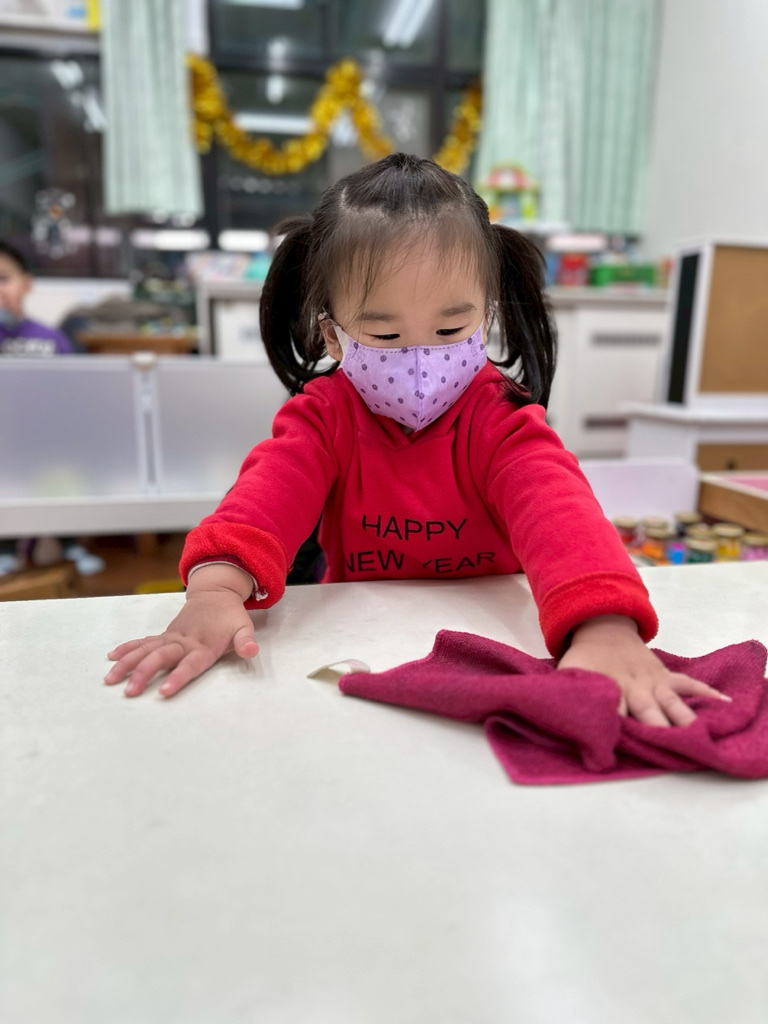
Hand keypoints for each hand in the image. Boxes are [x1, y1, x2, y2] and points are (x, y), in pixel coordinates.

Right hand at [104, 565, 258, 697]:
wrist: (216, 593)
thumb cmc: (230, 616)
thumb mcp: (244, 627)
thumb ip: (246, 641)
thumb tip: (251, 651)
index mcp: (203, 645)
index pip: (190, 664)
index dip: (178, 677)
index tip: (163, 691)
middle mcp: (183, 641)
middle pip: (161, 658)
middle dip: (143, 674)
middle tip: (129, 691)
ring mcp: (171, 637)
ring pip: (146, 650)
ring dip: (127, 663)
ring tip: (110, 679)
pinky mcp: (164, 635)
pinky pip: (143, 642)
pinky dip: (127, 649)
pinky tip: (111, 658)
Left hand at [559, 615, 730, 727]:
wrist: (602, 628)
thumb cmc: (584, 659)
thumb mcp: (569, 672)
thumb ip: (567, 692)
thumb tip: (556, 714)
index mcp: (608, 688)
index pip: (612, 712)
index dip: (615, 727)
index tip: (618, 745)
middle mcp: (633, 687)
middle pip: (645, 710)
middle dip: (653, 725)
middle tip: (662, 742)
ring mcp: (652, 682)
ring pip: (669, 701)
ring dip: (680, 716)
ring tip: (694, 733)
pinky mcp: (665, 676)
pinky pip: (687, 684)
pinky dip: (705, 692)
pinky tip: (723, 703)